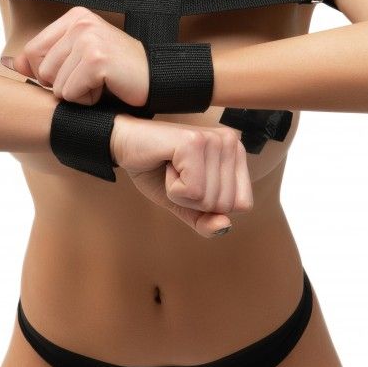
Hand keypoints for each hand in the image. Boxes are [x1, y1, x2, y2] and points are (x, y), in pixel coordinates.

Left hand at [4, 6, 148, 106]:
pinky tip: (108, 88)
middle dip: (64, 85)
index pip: (32, 51)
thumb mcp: (77, 61)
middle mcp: (81, 22)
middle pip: (42, 69)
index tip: (76, 73)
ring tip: (101, 84)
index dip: (48, 73)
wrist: (158, 80)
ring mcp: (89, 38)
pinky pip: (71, 93)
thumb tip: (10, 63)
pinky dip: (88, 100)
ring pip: (55, 84)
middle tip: (93, 80)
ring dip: (77, 94)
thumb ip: (44, 60)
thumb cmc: (119, 73)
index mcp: (74, 17)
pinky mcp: (96, 59)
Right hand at [109, 114, 253, 237]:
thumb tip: (225, 226)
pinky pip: (192, 192)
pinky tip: (167, 165)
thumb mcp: (185, 204)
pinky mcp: (194, 142)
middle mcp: (231, 142)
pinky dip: (173, 188)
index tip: (191, 182)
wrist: (125, 144)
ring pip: (208, 200)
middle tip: (178, 174)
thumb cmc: (157, 171)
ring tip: (172, 168)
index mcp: (237, 153)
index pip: (242, 205)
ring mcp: (214, 140)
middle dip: (194, 201)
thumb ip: (206, 220)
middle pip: (225, 205)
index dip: (211, 206)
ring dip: (180, 193)